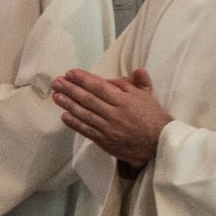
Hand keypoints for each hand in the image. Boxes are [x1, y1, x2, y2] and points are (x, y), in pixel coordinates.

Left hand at [50, 67, 169, 168]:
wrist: (159, 144)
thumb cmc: (153, 118)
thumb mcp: (148, 96)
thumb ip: (138, 82)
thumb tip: (132, 70)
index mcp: (124, 100)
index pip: (100, 87)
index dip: (84, 79)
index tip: (70, 73)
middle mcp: (114, 114)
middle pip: (88, 99)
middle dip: (70, 89)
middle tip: (57, 82)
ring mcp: (108, 129)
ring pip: (85, 114)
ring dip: (68, 104)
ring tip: (56, 95)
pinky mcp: (105, 141)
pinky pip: (87, 131)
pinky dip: (75, 123)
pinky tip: (64, 116)